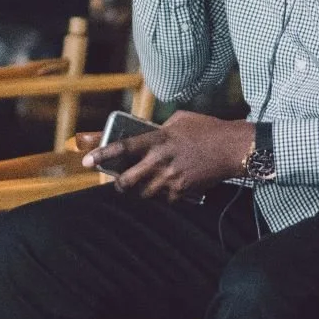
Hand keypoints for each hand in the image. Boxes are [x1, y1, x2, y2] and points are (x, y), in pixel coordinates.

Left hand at [83, 111, 252, 200]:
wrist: (232, 148)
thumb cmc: (207, 129)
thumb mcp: (180, 120)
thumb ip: (160, 129)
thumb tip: (146, 134)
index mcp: (158, 139)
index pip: (122, 147)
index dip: (101, 154)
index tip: (86, 160)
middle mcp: (160, 159)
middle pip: (127, 181)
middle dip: (119, 184)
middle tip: (120, 183)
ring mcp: (171, 177)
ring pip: (143, 193)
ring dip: (142, 190)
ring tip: (149, 182)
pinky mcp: (182, 191)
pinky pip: (163, 198)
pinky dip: (163, 195)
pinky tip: (171, 184)